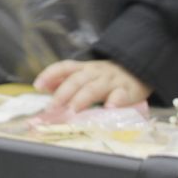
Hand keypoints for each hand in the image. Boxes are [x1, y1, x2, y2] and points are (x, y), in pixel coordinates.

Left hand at [33, 58, 151, 113]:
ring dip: (81, 99)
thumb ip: (66, 80)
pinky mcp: (128, 90)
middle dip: (62, 94)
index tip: (37, 86)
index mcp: (84, 68)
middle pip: (76, 80)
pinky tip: (109, 108)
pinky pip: (120, 95)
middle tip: (51, 108)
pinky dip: (115, 102)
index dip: (49, 75)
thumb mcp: (86, 75)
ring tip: (72, 110)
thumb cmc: (106, 78)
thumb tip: (44, 87)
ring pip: (94, 88)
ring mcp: (111, 81)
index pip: (64, 67)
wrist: (140, 71)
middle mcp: (95, 72)